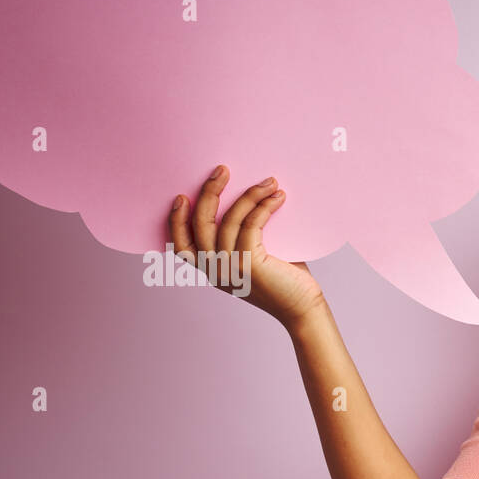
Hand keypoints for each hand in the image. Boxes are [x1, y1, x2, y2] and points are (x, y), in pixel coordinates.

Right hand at [169, 165, 325, 331]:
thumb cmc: (285, 281)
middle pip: (201, 224)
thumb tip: (250, 197)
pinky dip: (263, 206)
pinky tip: (277, 196)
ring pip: (228, 219)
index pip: (181, 246)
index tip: (182, 196)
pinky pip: (251, 224)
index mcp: (211, 271)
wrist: (303, 308)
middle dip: (209, 192)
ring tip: (268, 181)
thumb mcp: (255, 257)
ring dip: (248, 194)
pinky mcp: (248, 264)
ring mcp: (230, 268)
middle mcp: (215, 271)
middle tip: (222, 170)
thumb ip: (244, 236)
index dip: (176, 220)